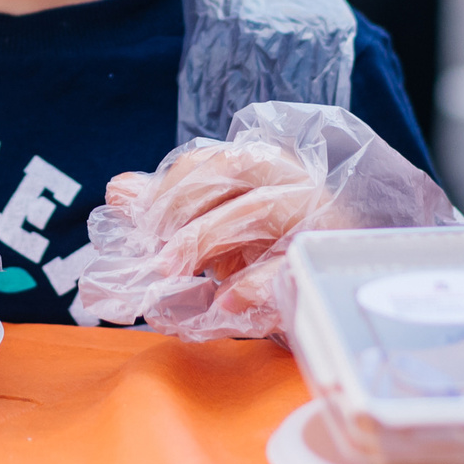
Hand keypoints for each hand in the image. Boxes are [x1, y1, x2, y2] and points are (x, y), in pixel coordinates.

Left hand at [79, 102, 458, 339]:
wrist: (344, 290)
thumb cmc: (273, 254)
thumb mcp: (218, 232)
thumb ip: (171, 210)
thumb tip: (119, 190)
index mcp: (261, 166)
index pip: (208, 160)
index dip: (169, 190)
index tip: (139, 227)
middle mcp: (291, 181)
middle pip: (230, 174)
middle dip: (182, 212)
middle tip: (150, 258)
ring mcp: (314, 217)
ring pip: (259, 208)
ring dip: (205, 238)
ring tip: (171, 274)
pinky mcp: (327, 260)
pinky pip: (290, 264)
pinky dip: (254, 283)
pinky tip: (225, 303)